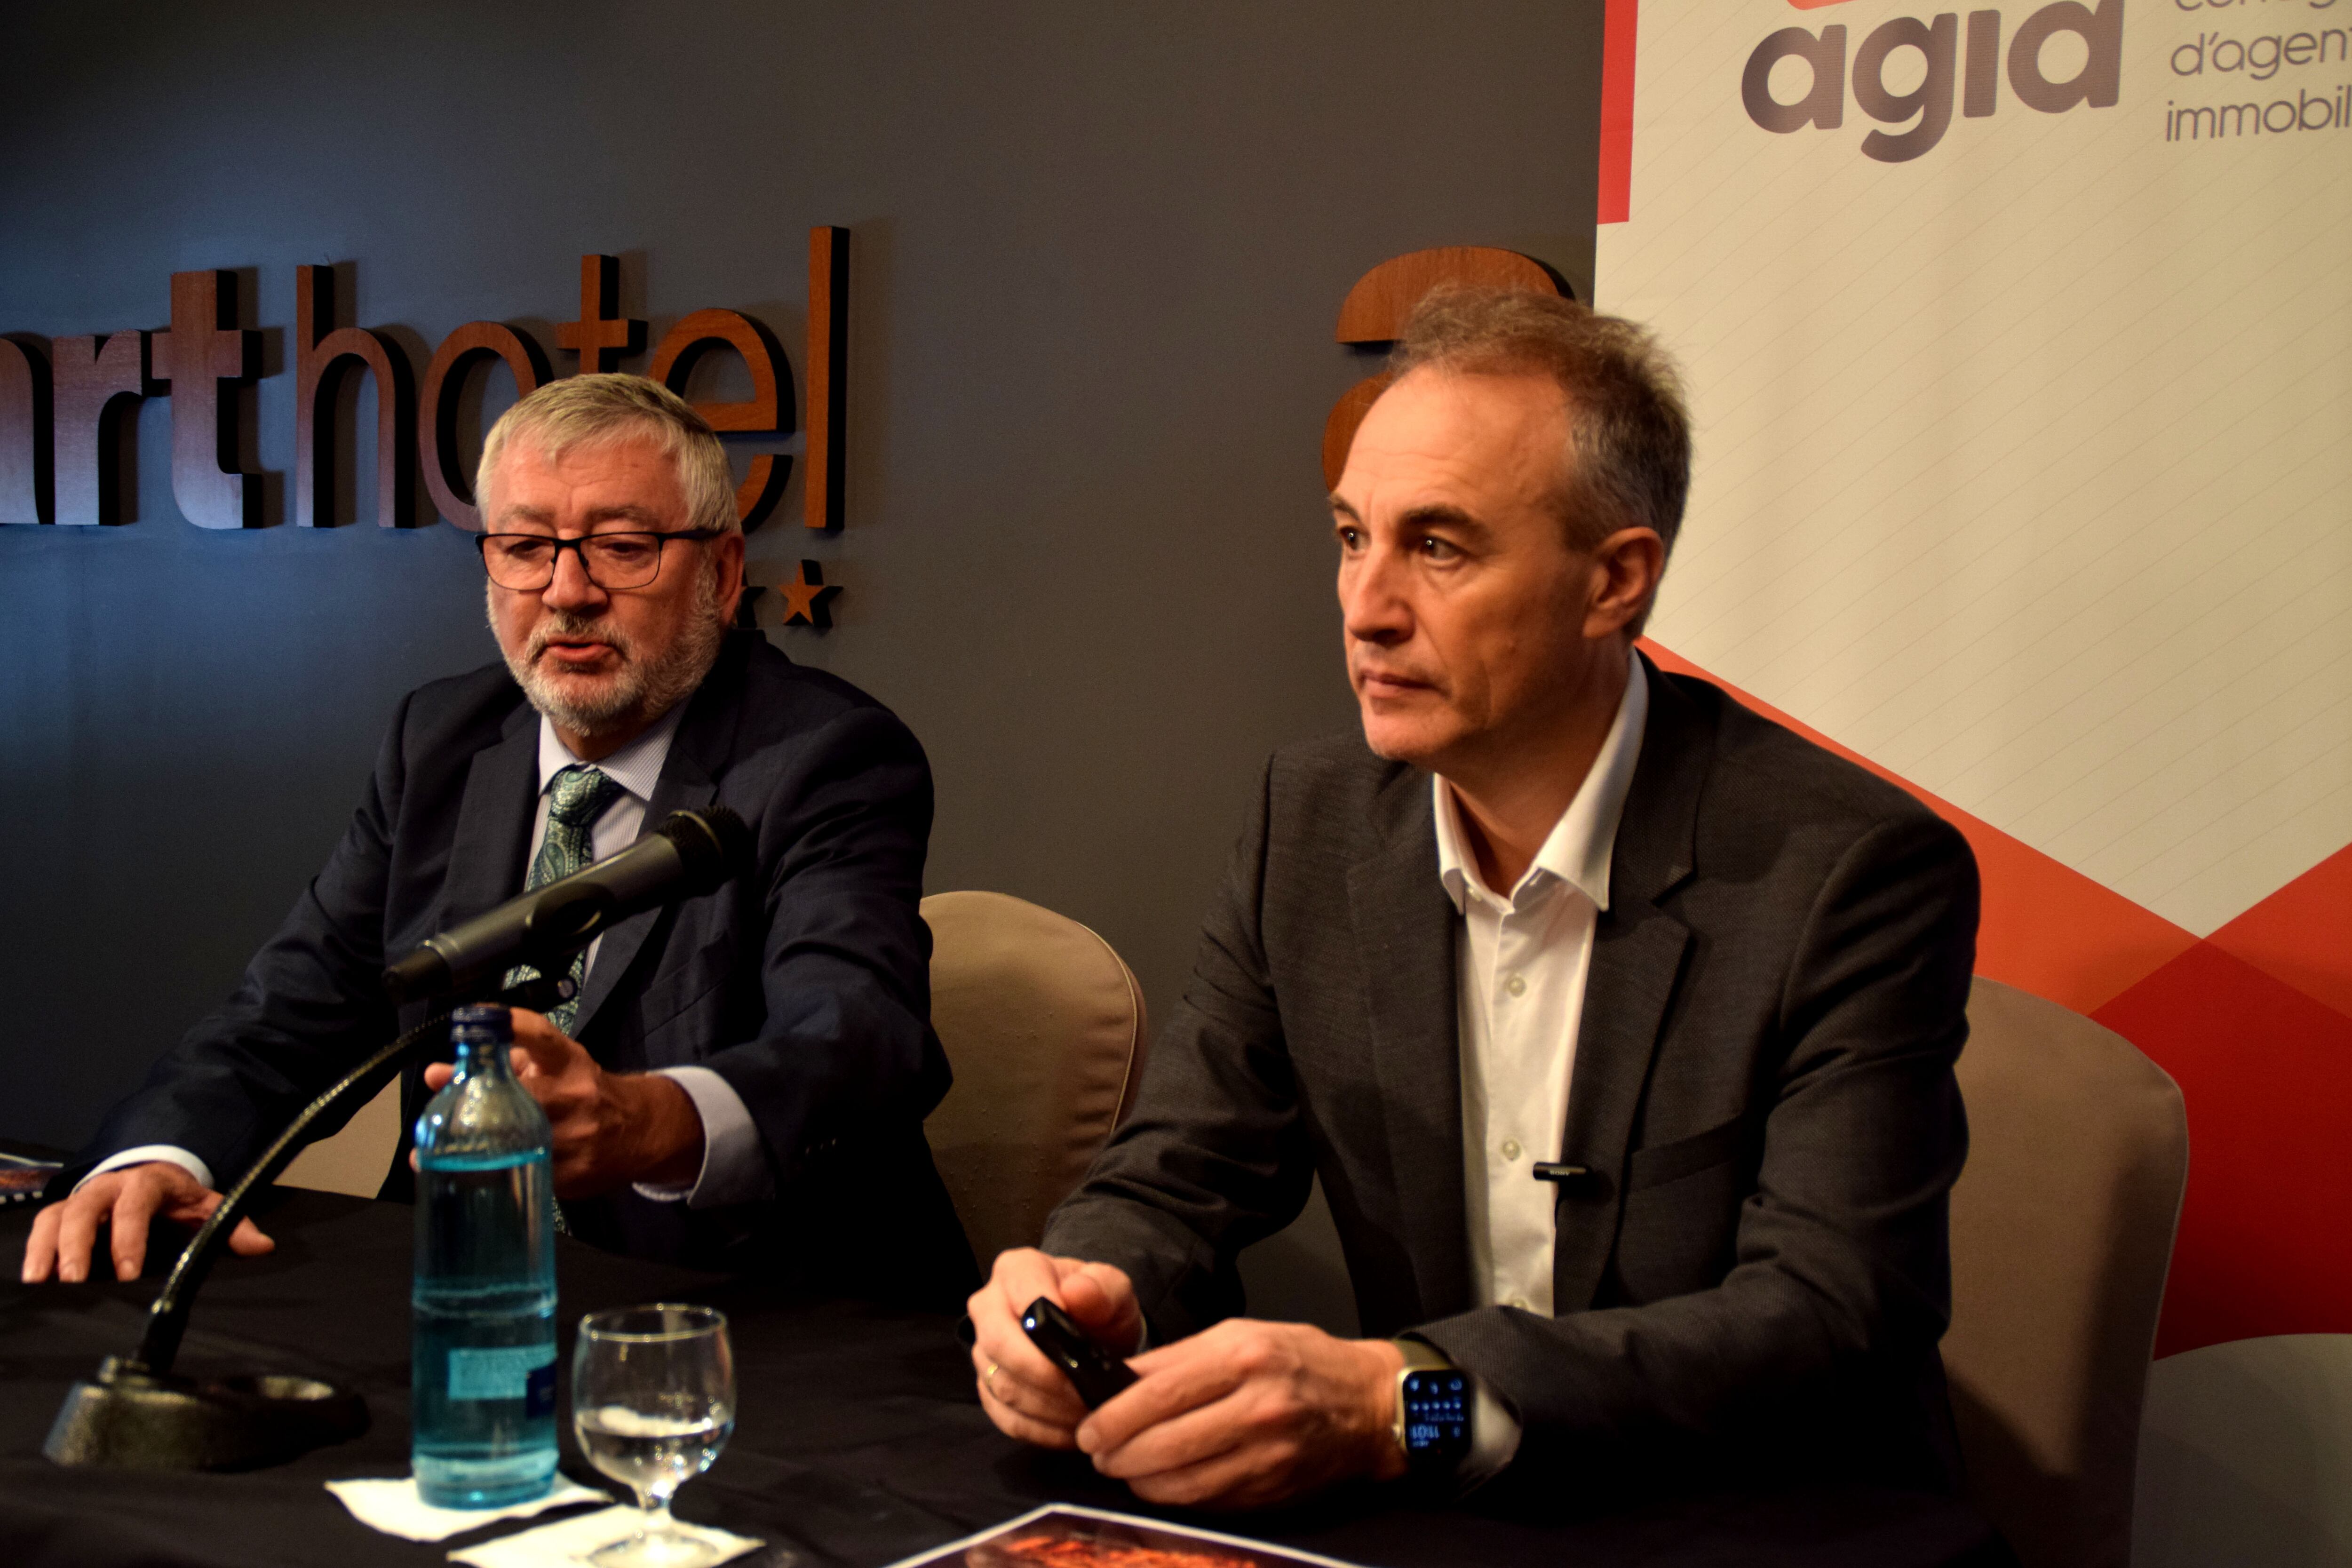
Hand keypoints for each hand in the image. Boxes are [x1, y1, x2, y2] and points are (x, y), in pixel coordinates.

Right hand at [20, 1162, 274, 1283]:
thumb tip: (262, 1247)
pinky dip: (35, 1247)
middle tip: (73, 1280)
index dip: (128, 1237)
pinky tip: (32, 1276)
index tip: (126, 1271)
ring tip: (41, 1281)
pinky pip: (43, 1224)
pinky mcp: (64, 1210)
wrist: (151, 1170)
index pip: (135, 1206)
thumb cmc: (177, 1195)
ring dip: (47, 1248)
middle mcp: (109, 1186)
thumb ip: (232, 1224)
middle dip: (77, 1244)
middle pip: (85, 1209)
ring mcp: (83, 1198)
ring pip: (58, 1216)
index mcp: (147, 1183)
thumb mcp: (208, 1204)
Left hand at [419, 1010, 702, 1196]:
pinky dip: (505, 1177)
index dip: (506, 1027)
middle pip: (519, 1099)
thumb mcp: (553, 1065)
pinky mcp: (578, 1173)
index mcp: (569, 1063)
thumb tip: (437, 1074)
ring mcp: (579, 1137)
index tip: (470, 1024)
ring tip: (449, 1157)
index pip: (539, 1036)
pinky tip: (487, 1178)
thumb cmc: (585, 1090)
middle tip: (441, 1125)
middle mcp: (577, 1095)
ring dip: (481, 1153)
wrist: (639, 1130)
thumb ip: (500, 1063)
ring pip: (520, 1145)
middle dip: (478, 1111)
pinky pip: (531, 1174)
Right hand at [968, 1247, 1142, 1448]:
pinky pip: (1005, 1417)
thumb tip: (1076, 1293)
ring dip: (1047, 1409)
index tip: (1083, 1355)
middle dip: (1046, 1378)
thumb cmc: (1100, 1306)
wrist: (1094, 1333)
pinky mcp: (987, 1388)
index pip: (1021, 1299)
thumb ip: (1102, 1288)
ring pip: (1002, 1386)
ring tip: (1086, 1417)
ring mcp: (982, 1350)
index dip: (1048, 1331)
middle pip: (1000, 1347)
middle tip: (1085, 1398)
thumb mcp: (1114, 1290)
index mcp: (1016, 1269)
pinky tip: (1071, 1432)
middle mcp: (987, 1306)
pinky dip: (1040, 1431)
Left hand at [1078, 1319, 1406, 1509]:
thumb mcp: (1239, 1335)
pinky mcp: (1273, 1487)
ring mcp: (1267, 1452)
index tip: (1088, 1427)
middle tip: (1097, 1452)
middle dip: (1117, 1454)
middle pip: (1165, 1442)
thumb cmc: (1299, 1360)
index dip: (1114, 1417)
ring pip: (1183, 1481)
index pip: (1159, 1392)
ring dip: (1140, 1481)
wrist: (1368, 1402)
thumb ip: (1178, 1359)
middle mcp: (1256, 1405)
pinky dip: (1175, 1496)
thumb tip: (1118, 1381)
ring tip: (1123, 1469)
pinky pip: (1209, 1500)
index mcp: (1243, 1356)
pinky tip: (1161, 1484)